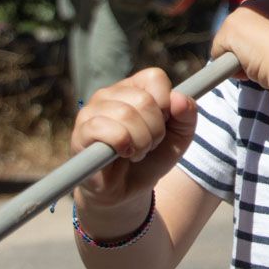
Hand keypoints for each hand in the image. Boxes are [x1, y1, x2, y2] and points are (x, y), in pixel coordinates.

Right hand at [71, 68, 197, 209]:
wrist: (128, 190)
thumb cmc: (152, 158)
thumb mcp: (180, 137)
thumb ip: (188, 115)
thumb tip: (178, 98)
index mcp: (133, 88)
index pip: (154, 78)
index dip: (167, 104)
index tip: (164, 124)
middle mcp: (109, 94)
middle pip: (144, 99)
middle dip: (156, 130)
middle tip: (150, 144)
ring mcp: (91, 111)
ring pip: (125, 114)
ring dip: (141, 142)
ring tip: (137, 152)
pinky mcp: (80, 133)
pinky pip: (103, 128)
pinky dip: (123, 146)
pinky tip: (123, 154)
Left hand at [211, 0, 268, 88]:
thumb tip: (268, 52)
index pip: (257, 23)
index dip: (261, 42)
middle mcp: (259, 2)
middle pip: (240, 30)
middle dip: (247, 47)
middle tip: (266, 61)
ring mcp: (241, 14)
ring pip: (230, 43)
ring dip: (241, 58)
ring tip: (262, 65)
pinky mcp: (228, 29)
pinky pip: (218, 54)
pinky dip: (230, 68)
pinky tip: (250, 67)